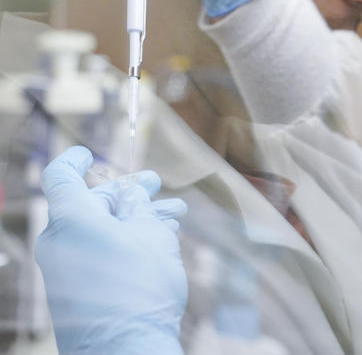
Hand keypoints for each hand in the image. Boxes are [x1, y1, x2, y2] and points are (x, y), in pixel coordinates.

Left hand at [35, 146, 187, 354]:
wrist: (127, 350)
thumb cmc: (139, 287)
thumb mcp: (150, 234)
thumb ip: (140, 206)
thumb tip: (132, 195)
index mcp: (71, 220)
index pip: (61, 177)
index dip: (75, 160)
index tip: (89, 154)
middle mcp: (60, 242)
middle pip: (89, 204)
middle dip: (127, 193)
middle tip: (156, 183)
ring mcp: (64, 270)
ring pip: (100, 230)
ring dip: (136, 218)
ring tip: (175, 213)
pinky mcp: (75, 292)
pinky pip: (97, 254)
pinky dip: (124, 241)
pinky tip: (160, 240)